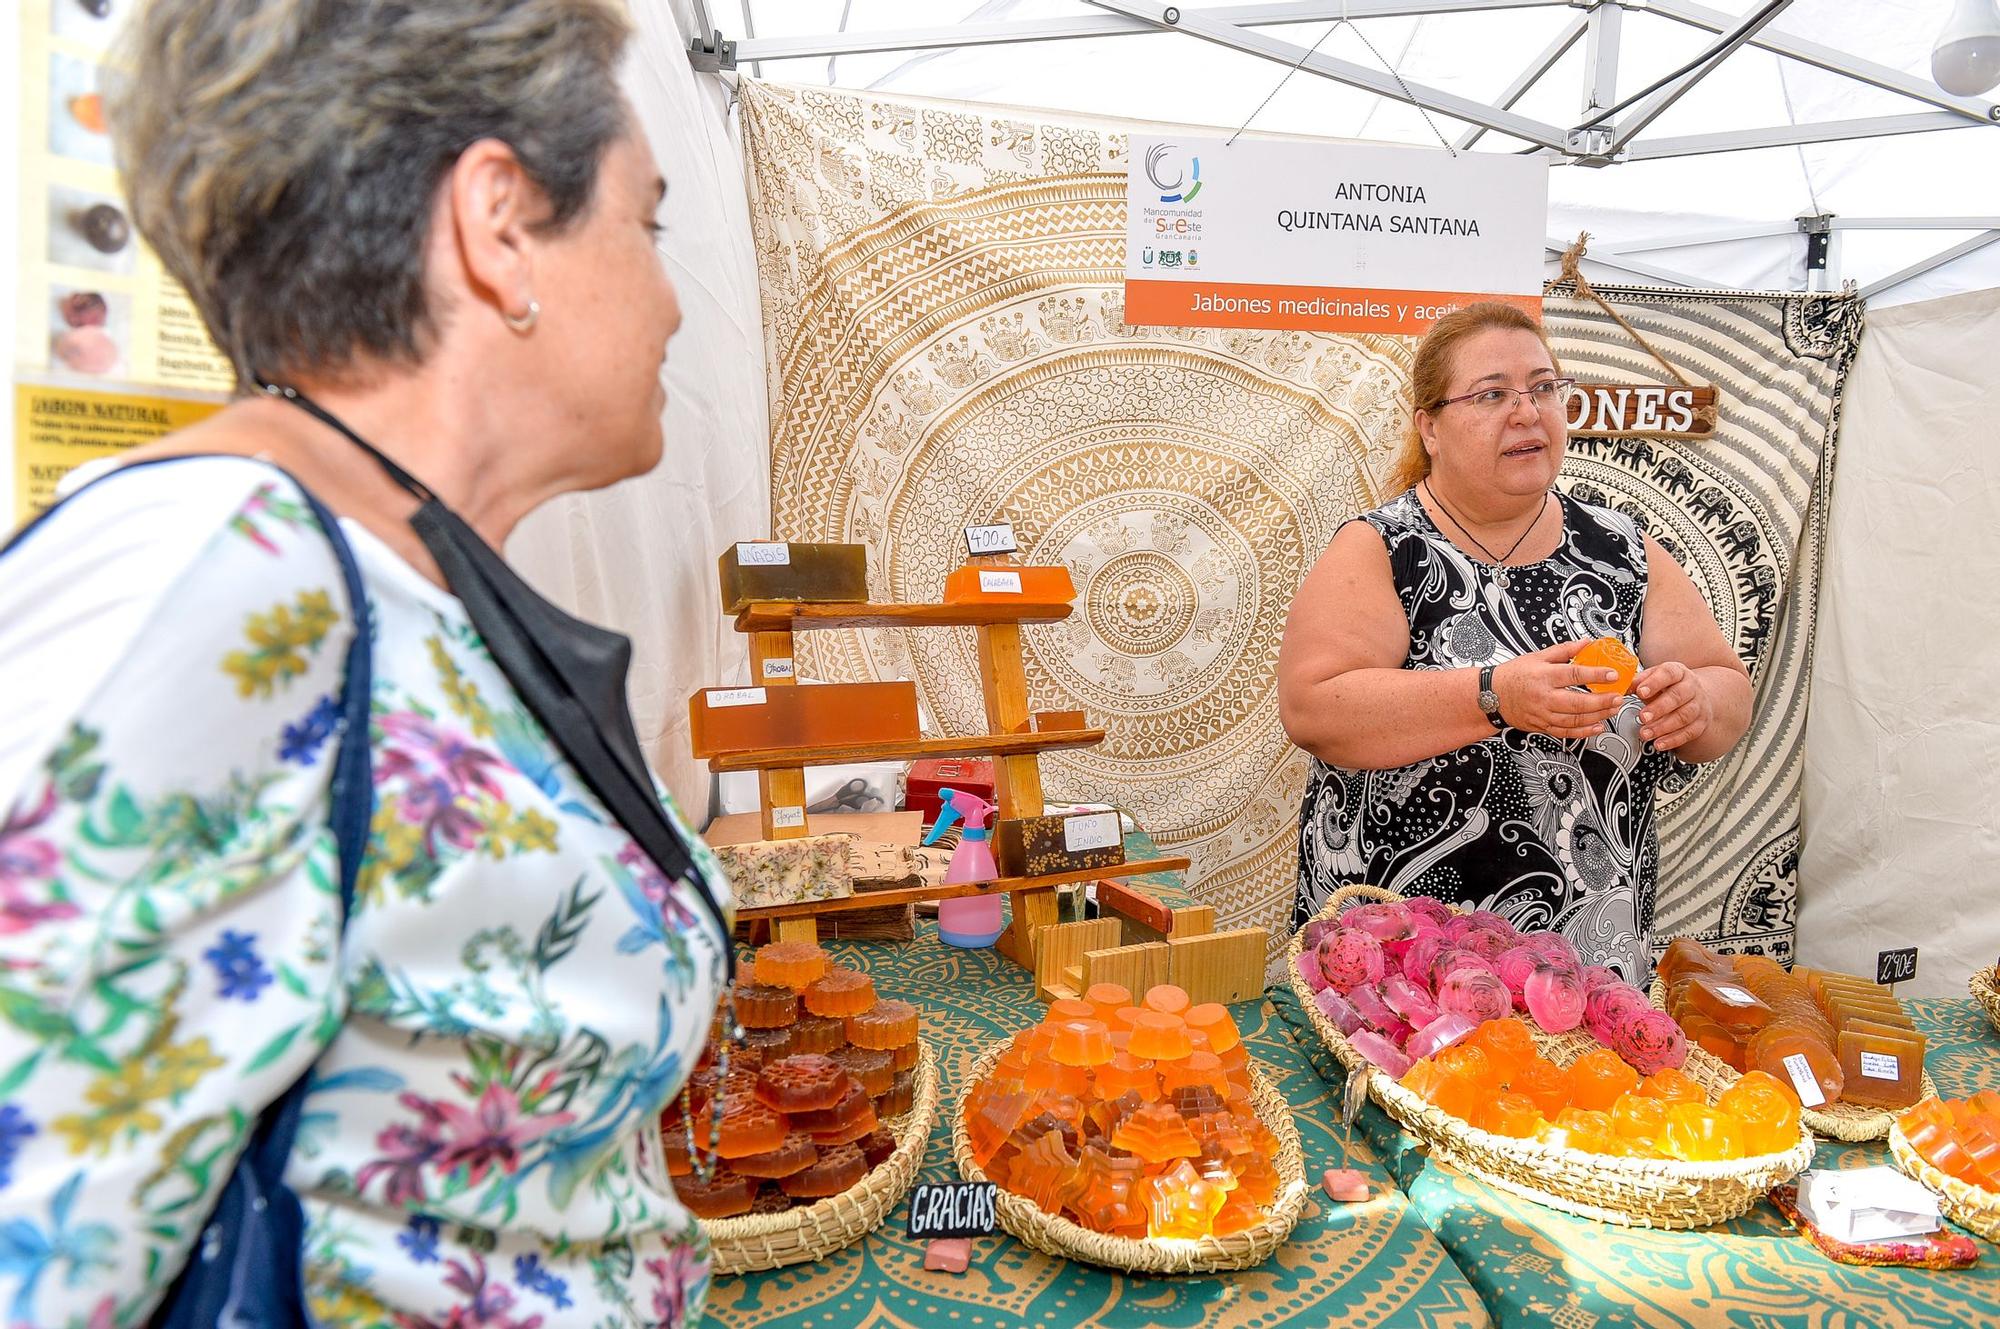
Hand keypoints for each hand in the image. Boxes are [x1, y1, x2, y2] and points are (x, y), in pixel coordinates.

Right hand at [1492, 639, 1625, 739]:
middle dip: (1602, 701)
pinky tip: (1597, 727)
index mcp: (1544, 676)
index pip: (1574, 675)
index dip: (1596, 674)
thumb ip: (1564, 650)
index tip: (1612, 674)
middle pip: (1578, 702)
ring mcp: (1543, 714)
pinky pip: (1566, 732)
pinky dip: (1584, 732)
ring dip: (1597, 716)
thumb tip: (1587, 643)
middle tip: (1618, 697)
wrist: (1492, 696)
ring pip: (1574, 719)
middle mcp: (1543, 697)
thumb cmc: (1514, 675)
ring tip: (1612, 710)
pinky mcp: (1542, 726)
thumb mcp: (1537, 657)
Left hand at [1633, 660, 1711, 752]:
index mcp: (1678, 672)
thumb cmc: (1669, 686)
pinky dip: (1673, 740)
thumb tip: (1622, 687)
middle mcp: (1691, 687)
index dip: (1654, 682)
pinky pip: (1689, 733)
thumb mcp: (1654, 678)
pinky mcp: (1701, 723)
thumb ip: (1639, 681)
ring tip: (1645, 733)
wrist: (1695, 694)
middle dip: (1658, 708)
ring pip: (1683, 716)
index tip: (1640, 692)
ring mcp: (1698, 705)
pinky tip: (1659, 744)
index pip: (1669, 673)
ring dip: (1663, 727)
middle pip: (1677, 697)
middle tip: (1642, 717)